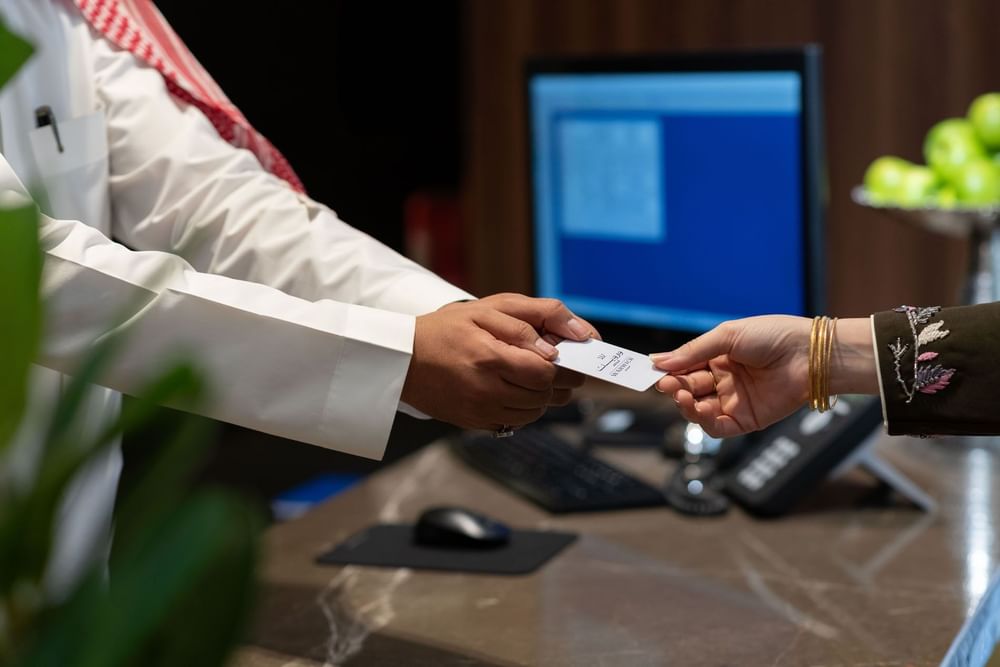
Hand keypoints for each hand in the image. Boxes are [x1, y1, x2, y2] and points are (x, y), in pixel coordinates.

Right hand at [402, 294, 598, 429]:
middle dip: (556, 379)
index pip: (546, 371)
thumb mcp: (487, 308)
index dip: (561, 363)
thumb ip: (531, 319)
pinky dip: (525, 407)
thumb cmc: (445, 329)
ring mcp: (481, 411)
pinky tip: (514, 388)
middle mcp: (486, 390)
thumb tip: (567, 340)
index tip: (562, 353)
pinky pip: (516, 421)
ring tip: (530, 374)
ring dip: (542, 394)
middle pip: (545, 394)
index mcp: (490, 357)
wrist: (403, 360)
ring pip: (535, 411)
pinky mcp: (476, 423)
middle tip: (551, 362)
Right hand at [651, 316, 876, 437]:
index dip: (668, 371)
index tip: (651, 372)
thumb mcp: (728, 335)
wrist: (810, 355)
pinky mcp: (747, 419)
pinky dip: (705, 422)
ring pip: (698, 410)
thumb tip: (659, 361)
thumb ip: (693, 351)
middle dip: (674, 388)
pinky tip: (702, 409)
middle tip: (667, 384)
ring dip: (686, 405)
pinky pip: (718, 427)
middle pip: (688, 390)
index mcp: (718, 357)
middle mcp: (724, 380)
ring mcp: (734, 400)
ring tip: (682, 395)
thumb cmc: (775, 336)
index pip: (684, 368)